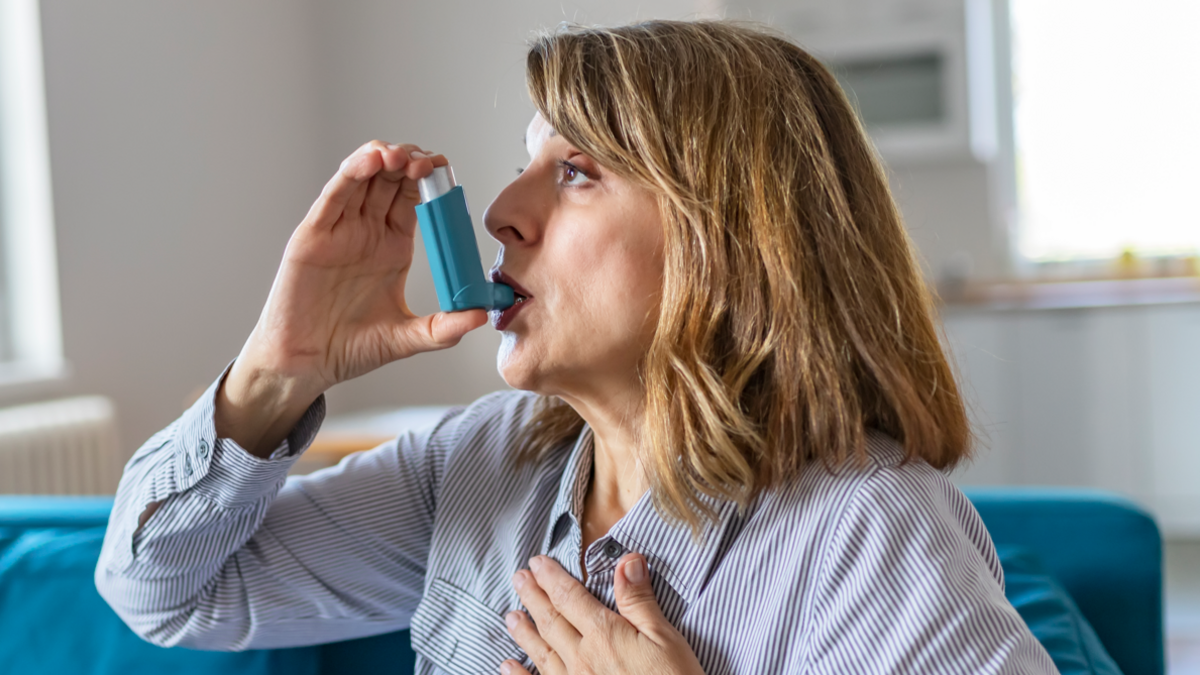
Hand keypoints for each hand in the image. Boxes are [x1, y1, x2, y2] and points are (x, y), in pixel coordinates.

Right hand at [217, 141, 487, 454]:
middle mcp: (366, 231)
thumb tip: (481, 317)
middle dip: (409, 162)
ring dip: (382, 159)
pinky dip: (351, 174)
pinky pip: (333, 196)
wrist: (306, 364)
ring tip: (401, 155)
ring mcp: (339, 230)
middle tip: (427, 161)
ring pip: (362, 179)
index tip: (446, 172)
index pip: (415, 200)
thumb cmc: (350, 349)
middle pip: (390, 180)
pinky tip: (370, 161)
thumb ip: (443, 328)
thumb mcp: (406, 338)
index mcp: (392, 246)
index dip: (430, 181)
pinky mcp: (313, 235)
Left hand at [502, 554, 704, 674]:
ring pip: (542, 652)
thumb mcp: (666, 638)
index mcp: (604, 635)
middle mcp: (581, 659)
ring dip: (524, 632)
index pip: (570, 597)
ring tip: (510, 616)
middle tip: (518, 578)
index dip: (552, 577)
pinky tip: (507, 666)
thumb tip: (627, 559)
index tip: (537, 562)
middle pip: (551, 621)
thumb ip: (640, 600)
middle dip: (533, 597)